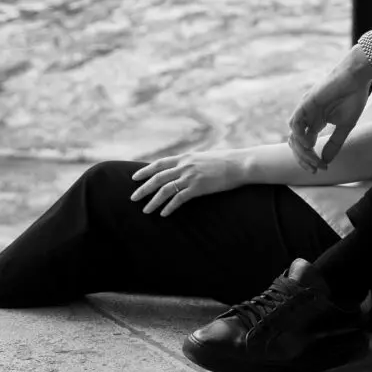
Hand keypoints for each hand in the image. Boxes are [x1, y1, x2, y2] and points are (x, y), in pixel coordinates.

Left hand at [130, 150, 244, 215]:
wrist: (239, 164)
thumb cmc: (224, 161)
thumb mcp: (204, 158)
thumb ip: (191, 163)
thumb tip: (183, 169)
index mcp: (185, 157)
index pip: (159, 163)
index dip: (145, 170)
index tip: (134, 178)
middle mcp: (185, 165)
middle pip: (157, 177)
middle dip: (143, 188)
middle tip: (133, 198)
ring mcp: (190, 176)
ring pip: (165, 189)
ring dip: (153, 201)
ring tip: (146, 211)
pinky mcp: (198, 187)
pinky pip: (179, 199)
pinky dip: (169, 207)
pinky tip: (164, 214)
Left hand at [289, 47, 371, 172]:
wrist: (356, 77)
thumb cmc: (352, 97)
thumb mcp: (345, 127)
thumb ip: (334, 144)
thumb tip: (325, 162)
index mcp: (316, 122)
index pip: (306, 145)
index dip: (311, 159)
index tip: (322, 169)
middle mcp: (308, 117)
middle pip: (296, 143)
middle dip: (304, 159)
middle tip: (316, 169)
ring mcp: (305, 110)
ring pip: (294, 135)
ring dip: (301, 151)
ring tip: (314, 160)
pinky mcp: (306, 103)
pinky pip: (295, 122)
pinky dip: (299, 136)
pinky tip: (309, 145)